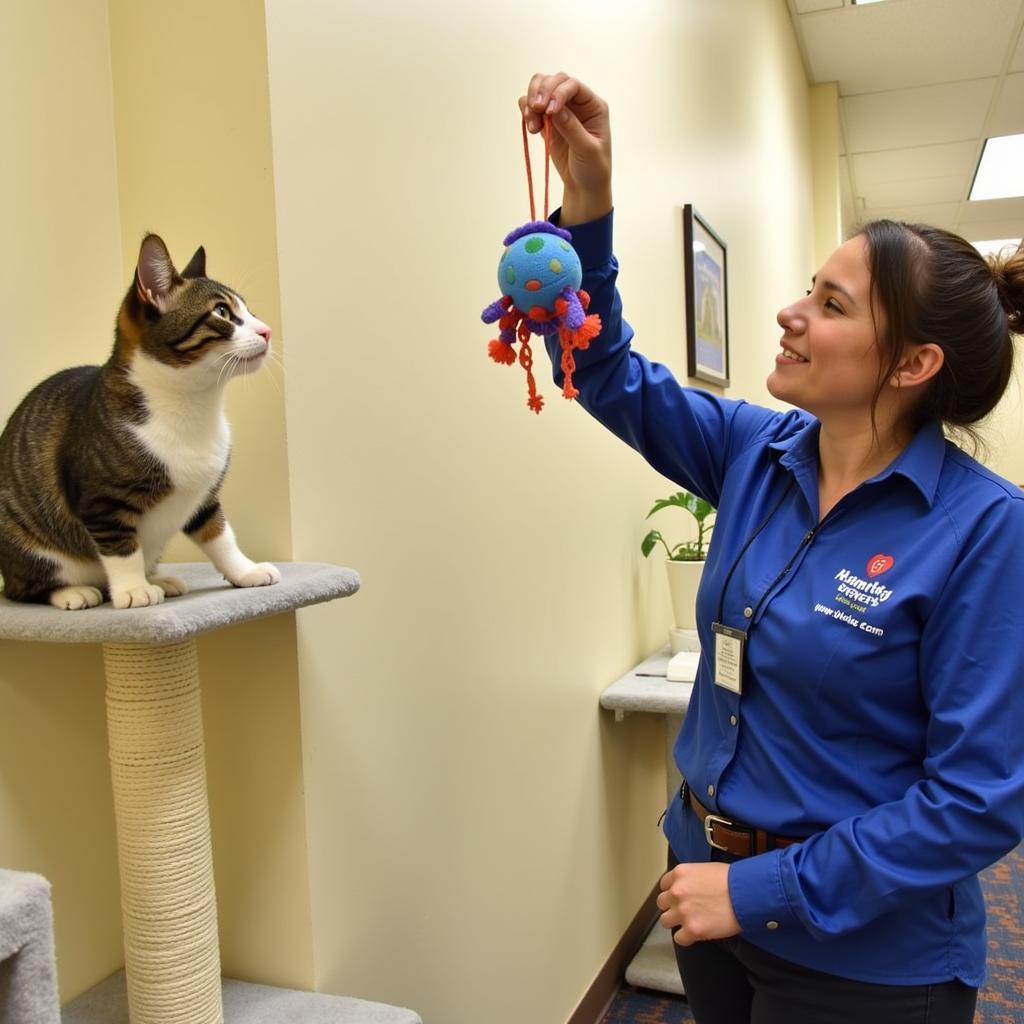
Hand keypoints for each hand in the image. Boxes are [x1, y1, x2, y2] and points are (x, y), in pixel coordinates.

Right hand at [518, 72, 611, 225]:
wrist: (584, 187)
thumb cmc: (593, 168)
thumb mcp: (587, 150)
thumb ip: (572, 128)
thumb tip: (554, 109)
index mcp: (593, 105)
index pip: (573, 85)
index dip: (558, 92)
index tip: (548, 112)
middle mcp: (577, 103)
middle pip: (554, 81)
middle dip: (541, 91)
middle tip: (535, 110)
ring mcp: (561, 111)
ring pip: (540, 89)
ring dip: (531, 102)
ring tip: (531, 124)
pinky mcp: (547, 122)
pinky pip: (532, 107)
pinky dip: (526, 112)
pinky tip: (531, 128)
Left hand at [656, 862, 740, 946]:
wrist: (745, 894)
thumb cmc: (733, 880)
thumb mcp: (706, 869)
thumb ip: (691, 879)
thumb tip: (690, 888)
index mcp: (680, 873)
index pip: (664, 885)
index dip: (673, 892)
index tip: (679, 898)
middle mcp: (677, 891)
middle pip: (662, 903)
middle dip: (673, 907)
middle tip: (685, 911)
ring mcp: (683, 911)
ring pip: (666, 921)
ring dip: (677, 923)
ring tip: (690, 923)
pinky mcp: (692, 929)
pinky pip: (679, 938)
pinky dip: (686, 938)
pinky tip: (695, 934)